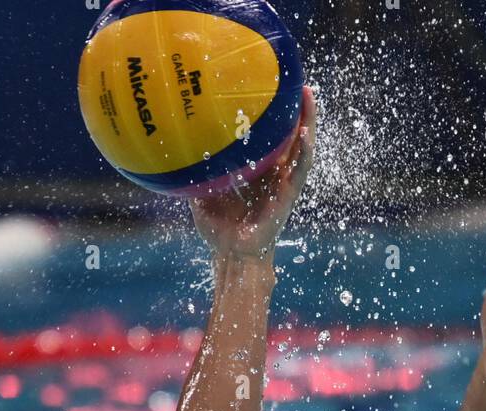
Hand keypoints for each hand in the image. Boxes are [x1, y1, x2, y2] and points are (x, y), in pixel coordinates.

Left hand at [189, 86, 315, 260]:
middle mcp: (273, 173)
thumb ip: (198, 175)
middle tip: (293, 78)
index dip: (270, 113)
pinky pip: (300, 171)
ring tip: (306, 95)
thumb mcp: (203, 197)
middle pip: (288, 133)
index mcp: (256, 171)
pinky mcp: (288, 196)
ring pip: (300, 146)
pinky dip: (304, 152)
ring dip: (307, 120)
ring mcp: (283, 183)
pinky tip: (306, 134)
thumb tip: (178, 154)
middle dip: (293, 107)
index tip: (266, 86)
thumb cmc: (219, 232)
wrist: (232, 257)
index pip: (267, 136)